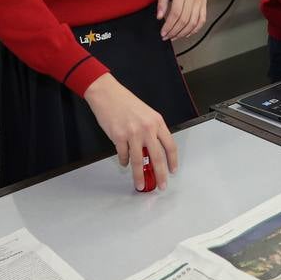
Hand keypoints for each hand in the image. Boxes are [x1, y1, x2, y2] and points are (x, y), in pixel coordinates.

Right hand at [84, 74, 177, 190]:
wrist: (108, 94)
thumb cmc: (126, 103)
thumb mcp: (146, 114)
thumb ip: (152, 131)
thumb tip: (154, 152)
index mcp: (157, 122)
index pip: (170, 145)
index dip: (172, 161)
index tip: (172, 171)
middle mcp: (147, 128)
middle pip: (157, 157)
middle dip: (161, 174)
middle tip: (161, 185)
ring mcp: (133, 133)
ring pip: (139, 161)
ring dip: (140, 176)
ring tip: (141, 185)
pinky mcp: (118, 137)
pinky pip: (124, 156)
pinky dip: (124, 162)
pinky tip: (124, 163)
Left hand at [157, 0, 206, 40]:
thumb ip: (162, 2)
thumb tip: (159, 17)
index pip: (176, 13)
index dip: (169, 26)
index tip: (163, 32)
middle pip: (185, 19)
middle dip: (175, 31)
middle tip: (167, 36)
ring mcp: (200, 0)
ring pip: (194, 22)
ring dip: (184, 32)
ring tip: (175, 36)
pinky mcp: (204, 2)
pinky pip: (202, 19)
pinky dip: (196, 29)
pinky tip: (188, 33)